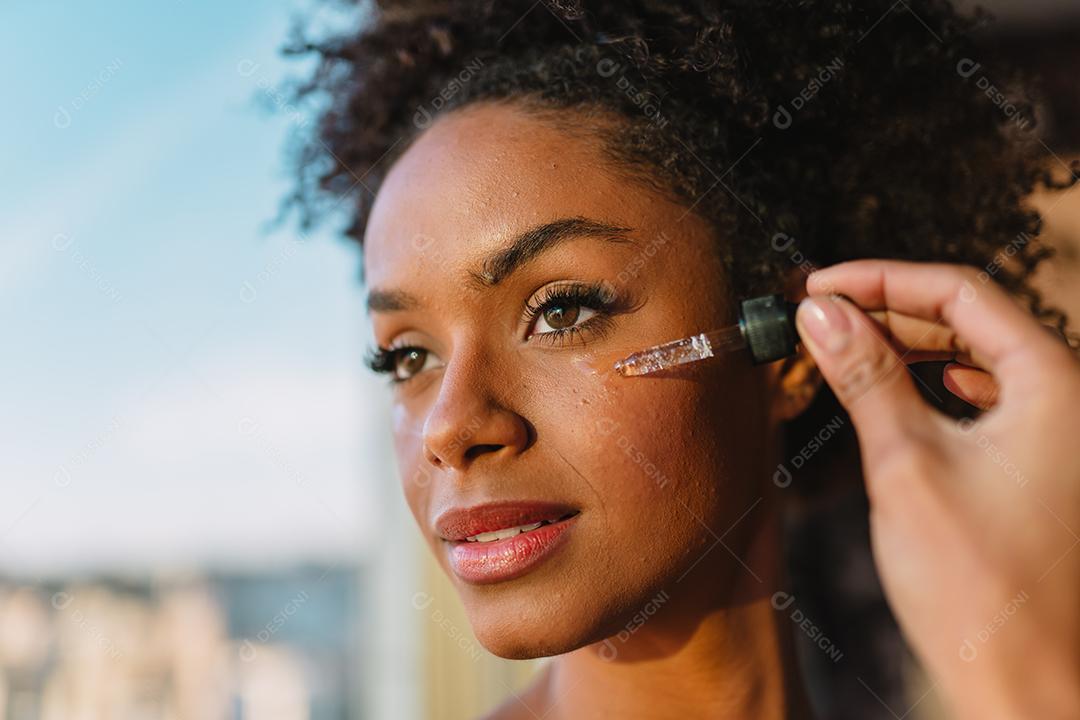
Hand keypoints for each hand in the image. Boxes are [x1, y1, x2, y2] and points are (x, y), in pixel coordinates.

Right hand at [794, 260, 1079, 719]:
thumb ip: (865, 376)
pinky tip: (891, 394)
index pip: (960, 292)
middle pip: (969, 321)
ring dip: (906, 350)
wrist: (1026, 684)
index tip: (819, 285)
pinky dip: (929, 389)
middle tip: (818, 315)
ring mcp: (1058, 434)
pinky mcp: (1040, 466)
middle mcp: (1068, 398)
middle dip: (889, 312)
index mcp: (1056, 381)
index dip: (881, 279)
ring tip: (842, 349)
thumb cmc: (980, 586)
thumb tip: (821, 313)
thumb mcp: (907, 463)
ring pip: (975, 360)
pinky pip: (983, 401)